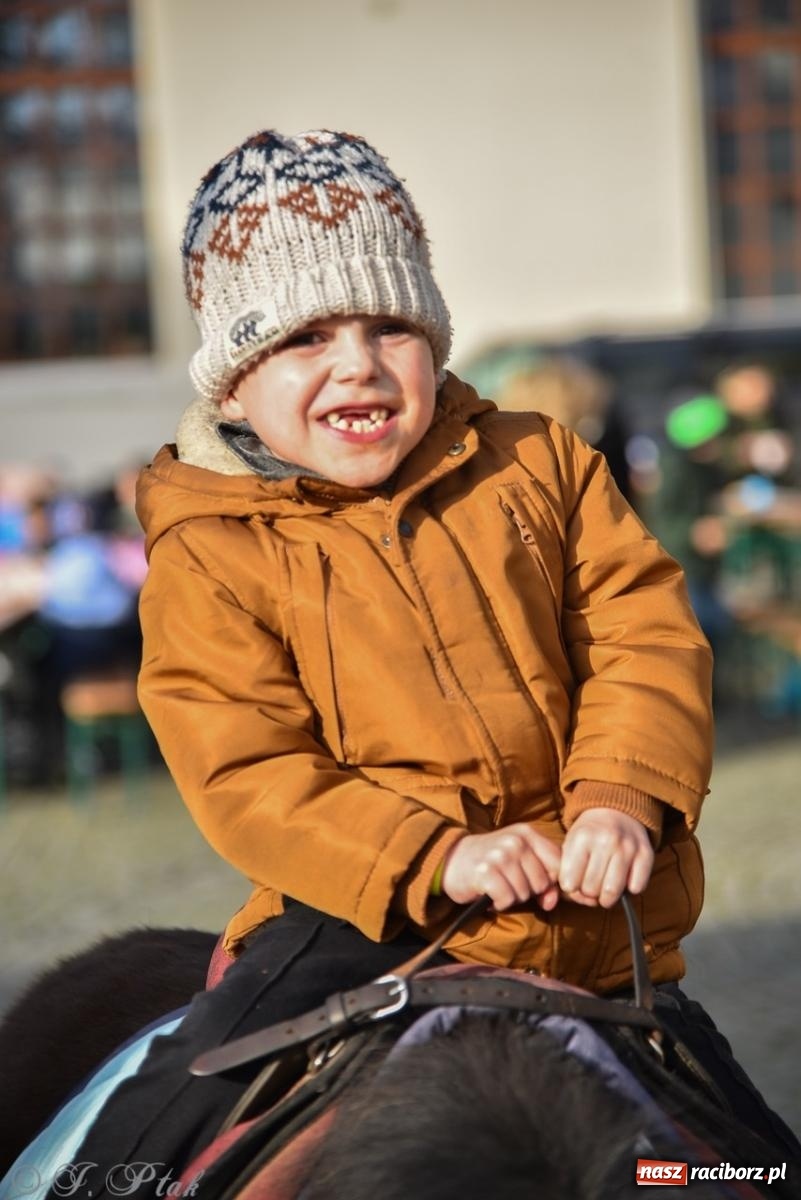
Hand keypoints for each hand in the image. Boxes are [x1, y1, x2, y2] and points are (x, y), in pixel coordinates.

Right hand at [441, 824, 560, 911]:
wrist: (452, 859)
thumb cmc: (492, 864)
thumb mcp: (521, 864)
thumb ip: (544, 881)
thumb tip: (551, 902)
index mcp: (528, 833)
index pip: (558, 863)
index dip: (551, 881)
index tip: (535, 884)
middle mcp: (515, 841)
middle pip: (542, 882)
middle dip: (528, 891)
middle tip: (509, 883)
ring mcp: (500, 855)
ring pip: (524, 893)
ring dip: (511, 898)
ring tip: (498, 887)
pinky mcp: (485, 872)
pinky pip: (506, 899)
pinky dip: (499, 903)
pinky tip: (490, 894)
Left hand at [559, 808, 652, 907]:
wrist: (617, 809)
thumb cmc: (590, 833)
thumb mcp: (570, 842)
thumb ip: (567, 870)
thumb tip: (576, 897)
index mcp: (582, 837)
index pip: (569, 883)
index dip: (571, 887)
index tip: (574, 881)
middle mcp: (605, 841)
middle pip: (591, 890)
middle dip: (589, 893)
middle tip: (591, 883)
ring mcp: (628, 847)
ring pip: (612, 892)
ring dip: (607, 897)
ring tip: (605, 888)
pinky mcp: (646, 854)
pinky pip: (636, 888)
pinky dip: (630, 889)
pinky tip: (624, 878)